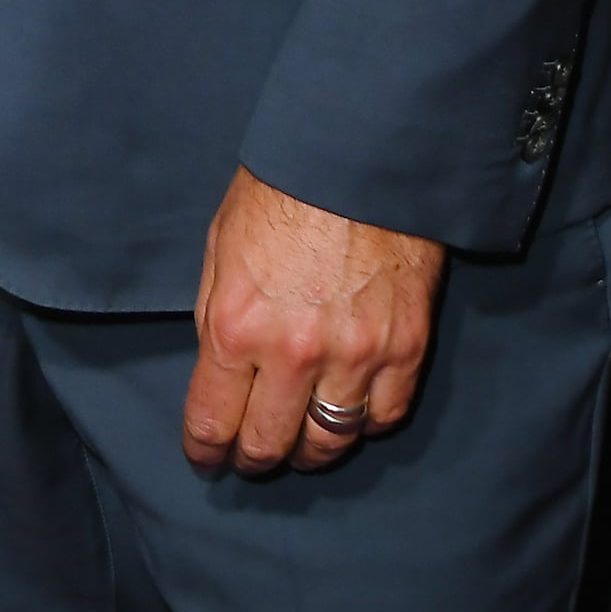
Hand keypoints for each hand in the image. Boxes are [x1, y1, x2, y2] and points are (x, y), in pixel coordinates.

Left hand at [181, 166, 445, 477]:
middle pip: (269, 446)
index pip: (213, 422)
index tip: (206, 457)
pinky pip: (383, 418)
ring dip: (308, 449)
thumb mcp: (220, 246)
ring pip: (328, 443)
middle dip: (252, 457)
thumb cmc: (281, 190)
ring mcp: (356, 356)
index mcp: (238, 325)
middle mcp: (294, 352)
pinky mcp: (405, 348)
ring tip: (299, 441)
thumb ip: (217, 317)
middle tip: (249, 454)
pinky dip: (363, 423)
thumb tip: (218, 374)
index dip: (205, 451)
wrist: (358, 154)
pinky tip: (349, 410)